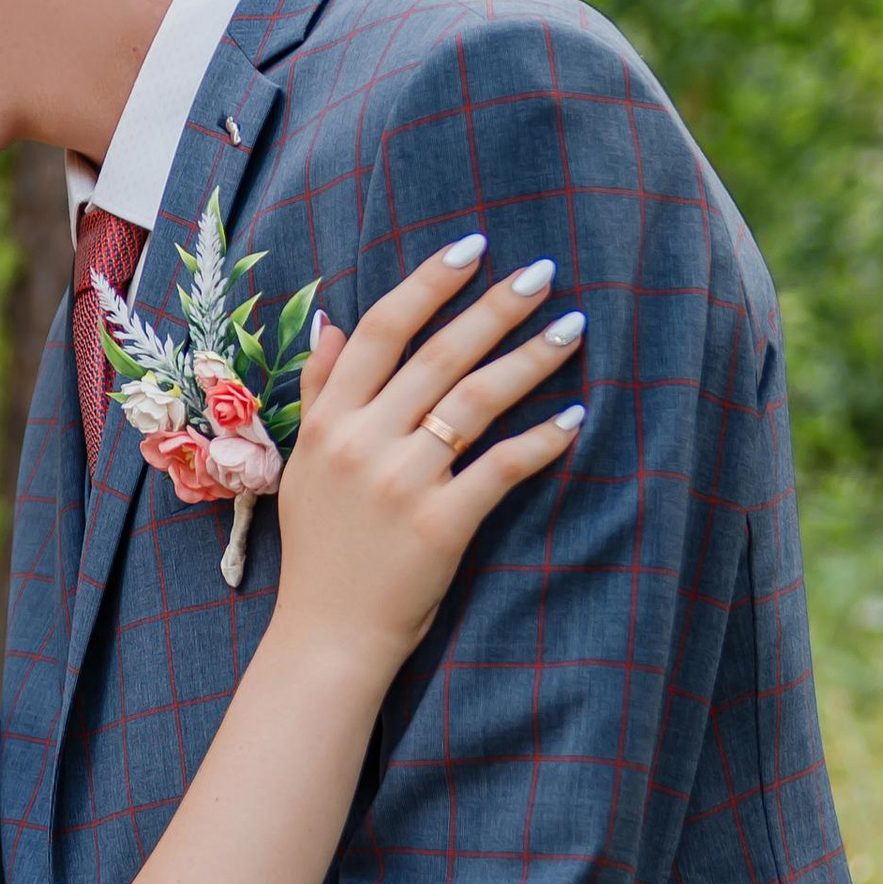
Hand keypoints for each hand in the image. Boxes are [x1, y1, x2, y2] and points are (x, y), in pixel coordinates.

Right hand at [275, 241, 583, 675]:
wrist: (328, 636)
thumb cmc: (324, 551)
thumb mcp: (306, 466)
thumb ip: (318, 394)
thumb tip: (331, 325)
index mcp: (329, 421)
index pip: (381, 330)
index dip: (429, 283)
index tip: (472, 246)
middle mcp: (362, 442)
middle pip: (437, 354)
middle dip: (493, 307)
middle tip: (541, 272)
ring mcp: (401, 482)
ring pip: (473, 401)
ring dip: (528, 359)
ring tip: (572, 328)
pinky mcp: (441, 524)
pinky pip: (500, 467)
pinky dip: (540, 439)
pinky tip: (575, 417)